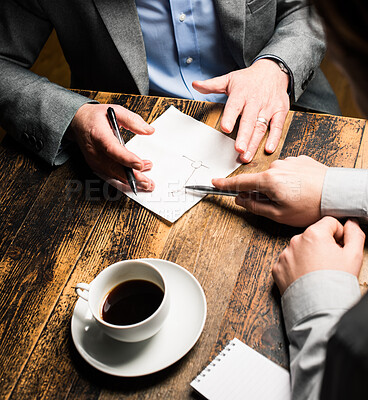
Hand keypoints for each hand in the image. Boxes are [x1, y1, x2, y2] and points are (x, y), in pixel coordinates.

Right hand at [68, 103, 154, 190]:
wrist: (78, 122)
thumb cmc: (95, 117)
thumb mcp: (115, 110)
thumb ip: (133, 120)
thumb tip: (149, 130)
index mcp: (99, 135)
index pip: (112, 149)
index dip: (126, 159)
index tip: (140, 164)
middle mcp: (95, 150)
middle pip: (114, 167)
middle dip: (133, 176)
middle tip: (148, 181)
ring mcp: (94, 160)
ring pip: (114, 175)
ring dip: (132, 180)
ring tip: (147, 182)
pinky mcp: (96, 166)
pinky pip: (111, 175)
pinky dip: (125, 179)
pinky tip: (137, 179)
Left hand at [192, 59, 289, 162]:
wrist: (273, 70)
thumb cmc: (248, 79)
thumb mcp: (230, 79)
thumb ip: (212, 85)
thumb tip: (195, 85)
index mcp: (241, 94)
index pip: (234, 107)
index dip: (230, 117)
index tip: (225, 128)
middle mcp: (255, 101)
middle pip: (249, 121)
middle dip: (244, 136)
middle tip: (238, 150)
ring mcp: (268, 107)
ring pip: (261, 127)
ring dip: (254, 143)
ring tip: (246, 156)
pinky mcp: (280, 112)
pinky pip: (278, 126)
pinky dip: (274, 138)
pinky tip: (268, 148)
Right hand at [212, 155, 327, 226]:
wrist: (338, 194)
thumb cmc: (312, 207)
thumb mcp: (279, 215)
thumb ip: (256, 207)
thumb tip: (241, 200)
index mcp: (269, 180)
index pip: (241, 182)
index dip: (226, 184)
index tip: (215, 182)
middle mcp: (277, 166)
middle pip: (260, 181)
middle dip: (264, 192)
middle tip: (279, 205)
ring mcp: (290, 161)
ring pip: (275, 176)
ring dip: (279, 186)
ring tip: (297, 198)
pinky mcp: (301, 160)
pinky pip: (288, 170)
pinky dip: (291, 180)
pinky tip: (302, 189)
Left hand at [272, 217, 364, 294]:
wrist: (319, 308)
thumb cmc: (337, 281)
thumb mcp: (354, 255)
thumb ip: (354, 234)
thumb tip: (350, 223)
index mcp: (314, 234)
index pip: (329, 223)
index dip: (339, 234)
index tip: (340, 248)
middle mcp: (295, 241)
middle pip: (313, 236)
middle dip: (322, 245)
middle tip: (330, 264)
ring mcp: (284, 255)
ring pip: (299, 249)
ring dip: (308, 256)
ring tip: (317, 273)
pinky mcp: (277, 268)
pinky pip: (288, 263)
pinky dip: (296, 268)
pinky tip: (306, 278)